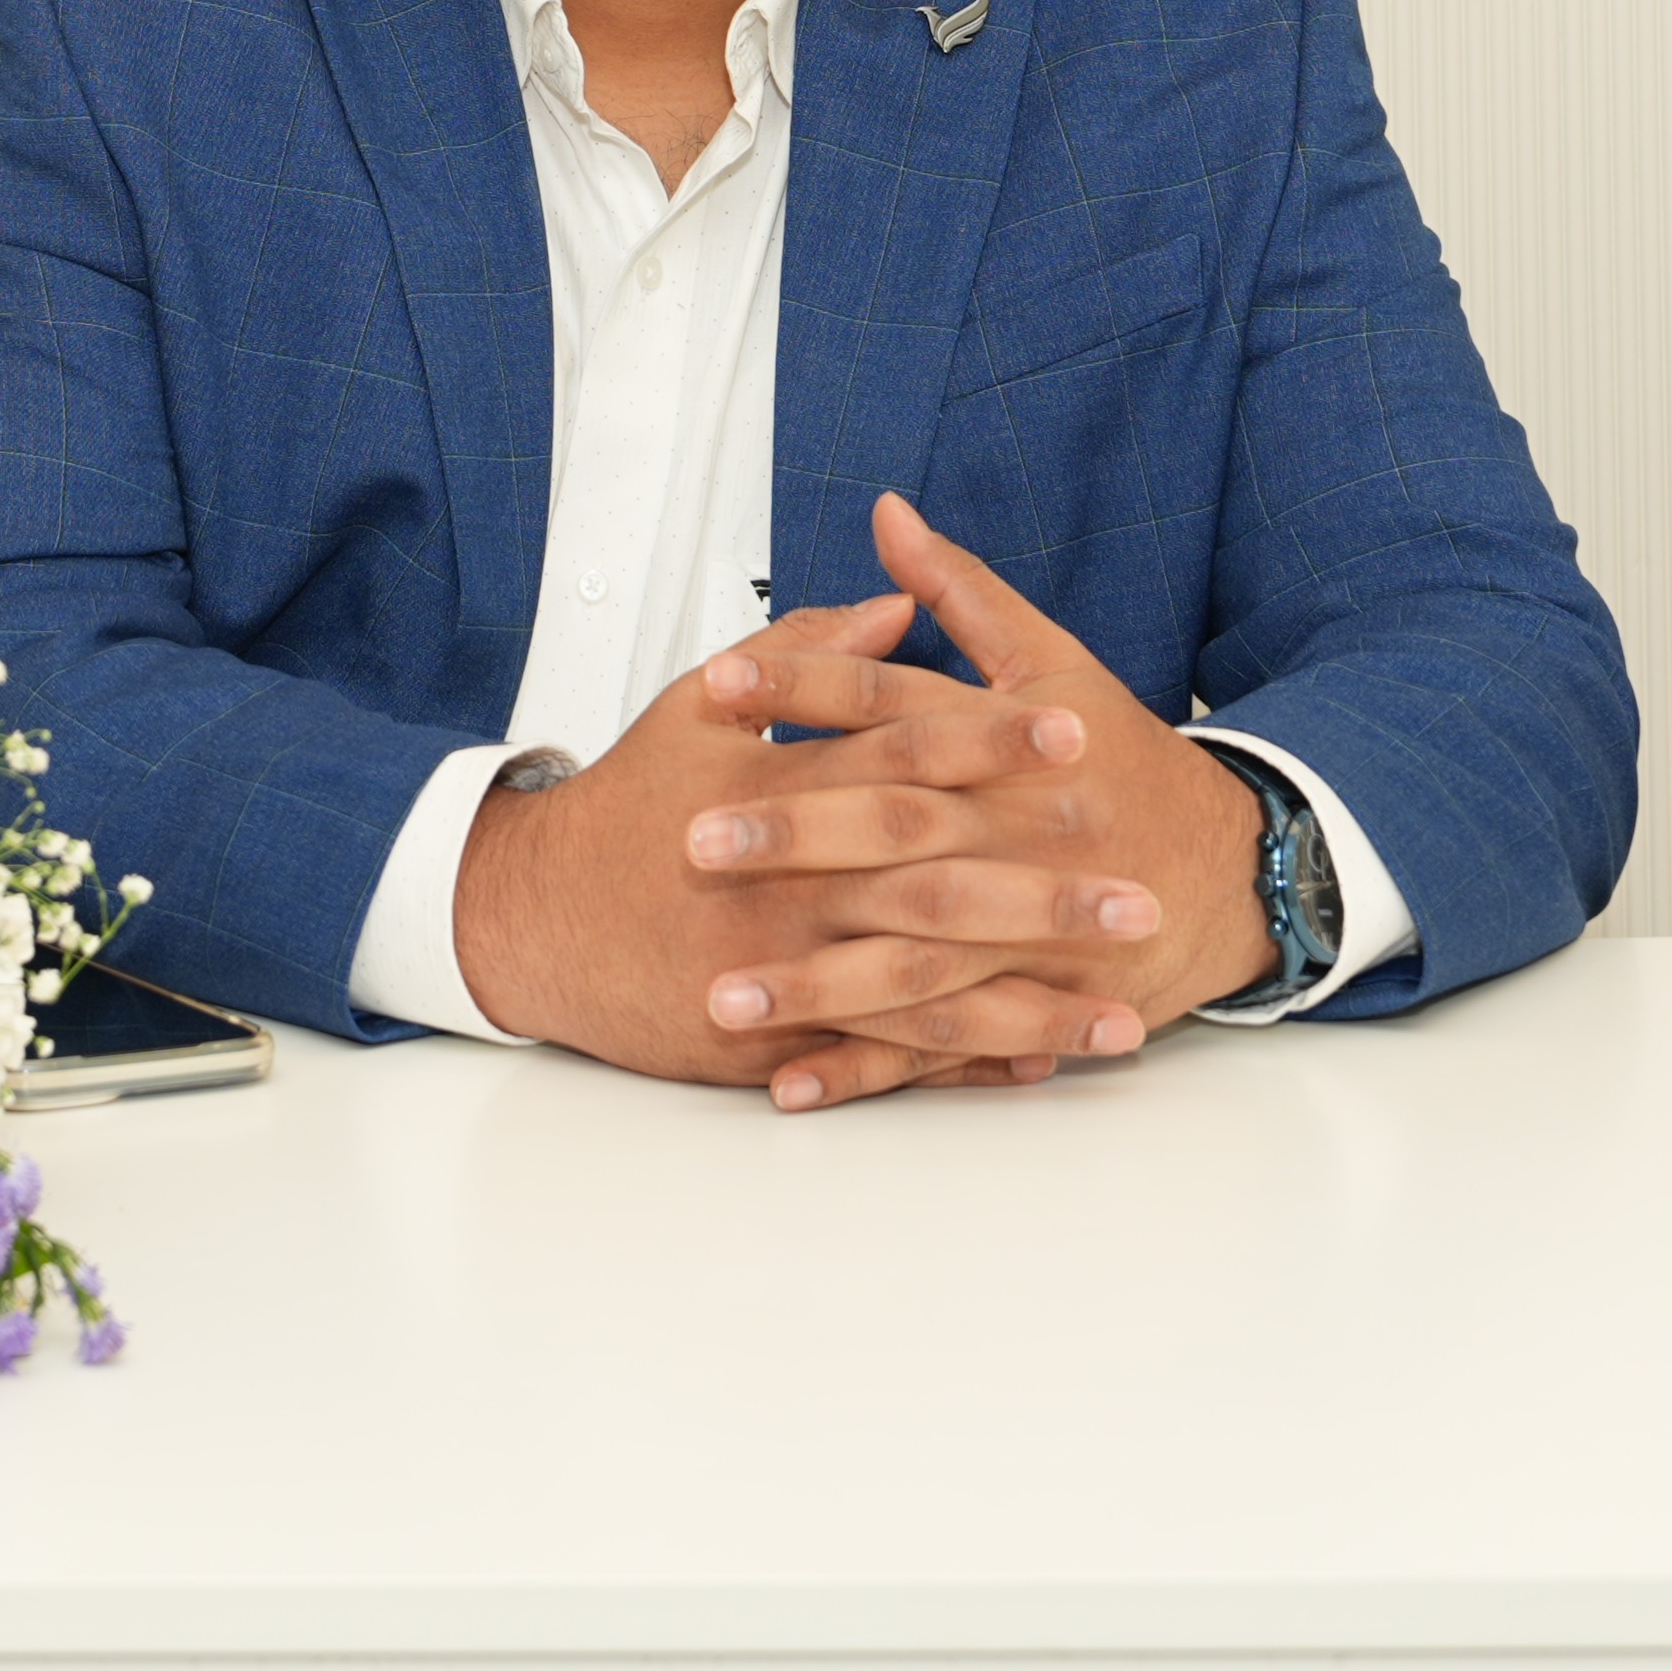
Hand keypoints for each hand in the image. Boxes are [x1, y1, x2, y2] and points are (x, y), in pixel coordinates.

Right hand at [446, 577, 1176, 1102]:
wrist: (530, 916)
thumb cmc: (626, 807)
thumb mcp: (699, 708)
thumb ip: (804, 657)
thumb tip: (892, 606)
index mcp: (778, 791)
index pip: (901, 754)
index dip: (991, 740)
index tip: (1074, 732)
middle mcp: (788, 885)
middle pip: (935, 886)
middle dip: (1045, 896)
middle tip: (1141, 896)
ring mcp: (783, 971)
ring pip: (925, 994)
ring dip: (1030, 1006)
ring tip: (1121, 1016)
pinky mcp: (773, 1038)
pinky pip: (881, 1057)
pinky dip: (959, 1064)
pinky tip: (1035, 1060)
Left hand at [684, 494, 1277, 1109]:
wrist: (1234, 870)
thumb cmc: (1124, 760)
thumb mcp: (1055, 661)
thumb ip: (961, 591)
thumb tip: (889, 514)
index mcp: (1011, 741)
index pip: (897, 701)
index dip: (808, 686)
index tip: (716, 684)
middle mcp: (1016, 830)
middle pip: (898, 829)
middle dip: (796, 838)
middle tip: (697, 841)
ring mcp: (1028, 926)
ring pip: (913, 957)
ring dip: (816, 982)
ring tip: (720, 994)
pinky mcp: (1033, 998)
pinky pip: (941, 1043)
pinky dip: (867, 1068)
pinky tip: (789, 1080)